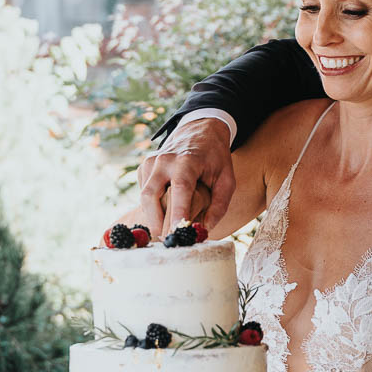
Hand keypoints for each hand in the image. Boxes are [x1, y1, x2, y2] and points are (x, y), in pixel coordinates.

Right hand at [134, 118, 235, 234]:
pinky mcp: (144, 166)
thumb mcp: (227, 180)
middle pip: (151, 196)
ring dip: (152, 216)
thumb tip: (204, 230)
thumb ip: (218, 206)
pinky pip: (144, 191)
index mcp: (187, 161)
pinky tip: (164, 209)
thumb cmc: (216, 158)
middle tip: (166, 241)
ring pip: (144, 196)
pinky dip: (152, 205)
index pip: (179, 190)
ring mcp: (151, 162)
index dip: (177, 213)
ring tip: (164, 231)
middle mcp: (164, 160)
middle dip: (155, 221)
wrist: (200, 130)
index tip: (177, 234)